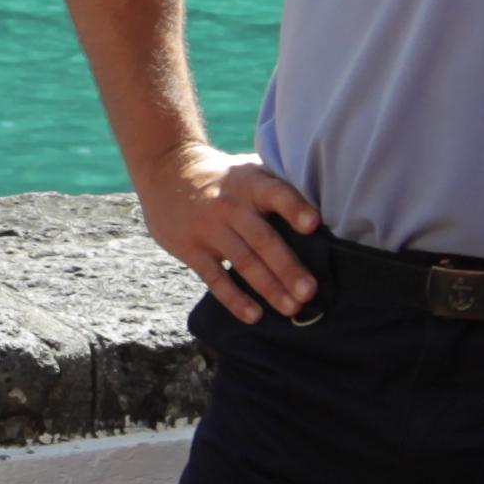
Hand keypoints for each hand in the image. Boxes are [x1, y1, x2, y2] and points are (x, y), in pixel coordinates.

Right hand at [133, 144, 320, 320]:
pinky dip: (235, 299)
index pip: (275, 194)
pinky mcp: (190, 248)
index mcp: (250, 183)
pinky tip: (253, 315)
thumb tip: (318, 221)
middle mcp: (230, 205)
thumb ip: (274, 189)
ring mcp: (209, 228)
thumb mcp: (246, 170)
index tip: (313, 224)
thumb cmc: (221, 177)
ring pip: (244, 262)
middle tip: (309, 291)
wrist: (164, 168)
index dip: (294, 208)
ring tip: (291, 308)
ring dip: (269, 288)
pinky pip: (215, 279)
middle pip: (263, 239)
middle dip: (287, 267)